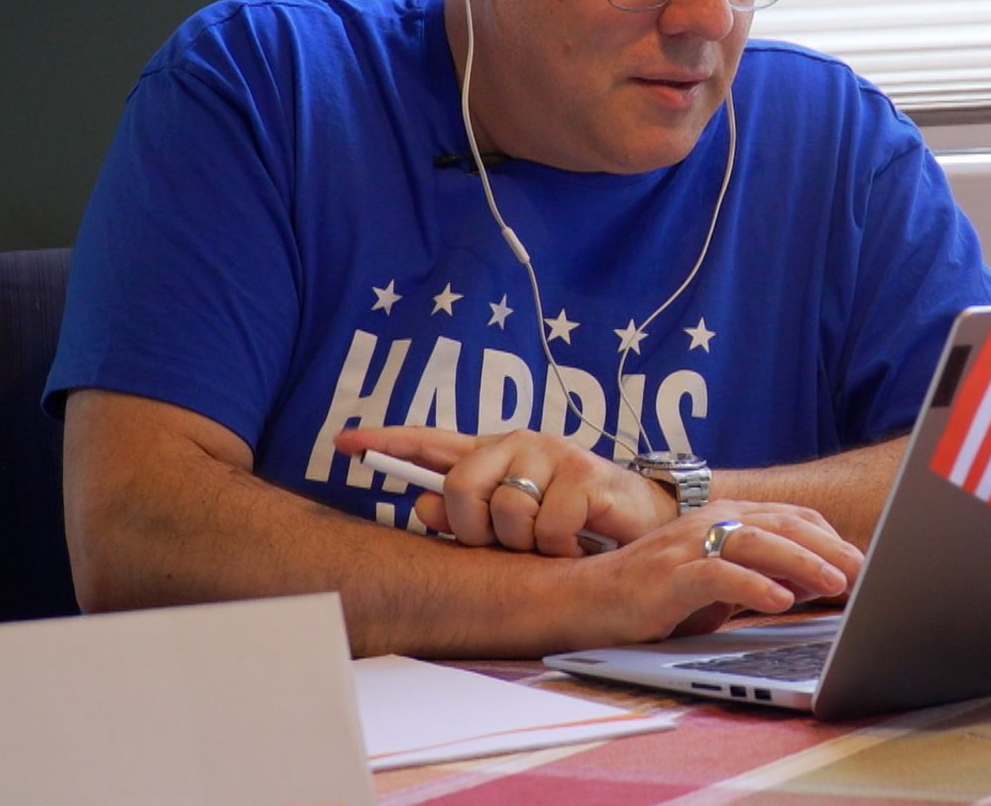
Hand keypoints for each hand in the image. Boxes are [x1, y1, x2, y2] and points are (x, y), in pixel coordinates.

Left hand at [334, 426, 674, 554]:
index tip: (345, 442)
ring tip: (549, 541)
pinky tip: (576, 542)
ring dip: (525, 543)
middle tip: (506, 541)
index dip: (388, 443)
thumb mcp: (515, 525)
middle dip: (474, 527)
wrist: (645, 523)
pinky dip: (560, 548)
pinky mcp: (585, 476)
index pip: (433, 443)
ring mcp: (553, 455)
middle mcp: (520, 444)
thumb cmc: (574, 525)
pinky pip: (548, 527)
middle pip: (460, 488)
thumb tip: (417, 510)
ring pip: (506, 513)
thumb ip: (466, 517)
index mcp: (496, 454)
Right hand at [561, 500, 863, 644]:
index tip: (863, 559)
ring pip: (754, 543)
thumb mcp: (719, 585)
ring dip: (800, 563)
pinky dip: (753, 586)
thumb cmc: (656, 595)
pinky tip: (780, 601)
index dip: (829, 537)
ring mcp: (686, 546)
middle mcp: (708, 522)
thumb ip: (762, 576)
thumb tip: (816, 582)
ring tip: (836, 584)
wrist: (586, 601)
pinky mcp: (668, 575)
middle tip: (864, 569)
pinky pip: (718, 574)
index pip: (788, 517)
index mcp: (723, 518)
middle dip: (827, 548)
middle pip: (780, 526)